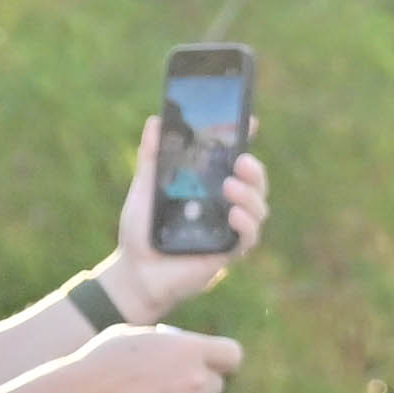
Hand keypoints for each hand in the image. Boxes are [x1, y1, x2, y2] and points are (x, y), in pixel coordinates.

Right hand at [78, 322, 240, 392]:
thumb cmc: (101, 362)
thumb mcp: (133, 337)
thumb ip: (164, 344)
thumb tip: (174, 346)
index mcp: (189, 349)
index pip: (232, 354)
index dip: (222, 361)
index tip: (210, 365)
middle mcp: (196, 378)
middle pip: (218, 386)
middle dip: (201, 387)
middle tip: (174, 388)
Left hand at [98, 134, 269, 321]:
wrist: (135, 271)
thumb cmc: (140, 232)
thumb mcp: (144, 189)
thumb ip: (152, 157)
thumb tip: (156, 122)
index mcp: (208, 186)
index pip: (233, 161)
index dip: (245, 141)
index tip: (250, 121)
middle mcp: (224, 205)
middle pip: (255, 182)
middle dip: (254, 169)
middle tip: (241, 160)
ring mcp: (230, 228)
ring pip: (259, 207)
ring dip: (251, 194)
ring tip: (231, 187)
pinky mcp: (229, 252)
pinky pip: (249, 236)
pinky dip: (246, 223)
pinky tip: (234, 214)